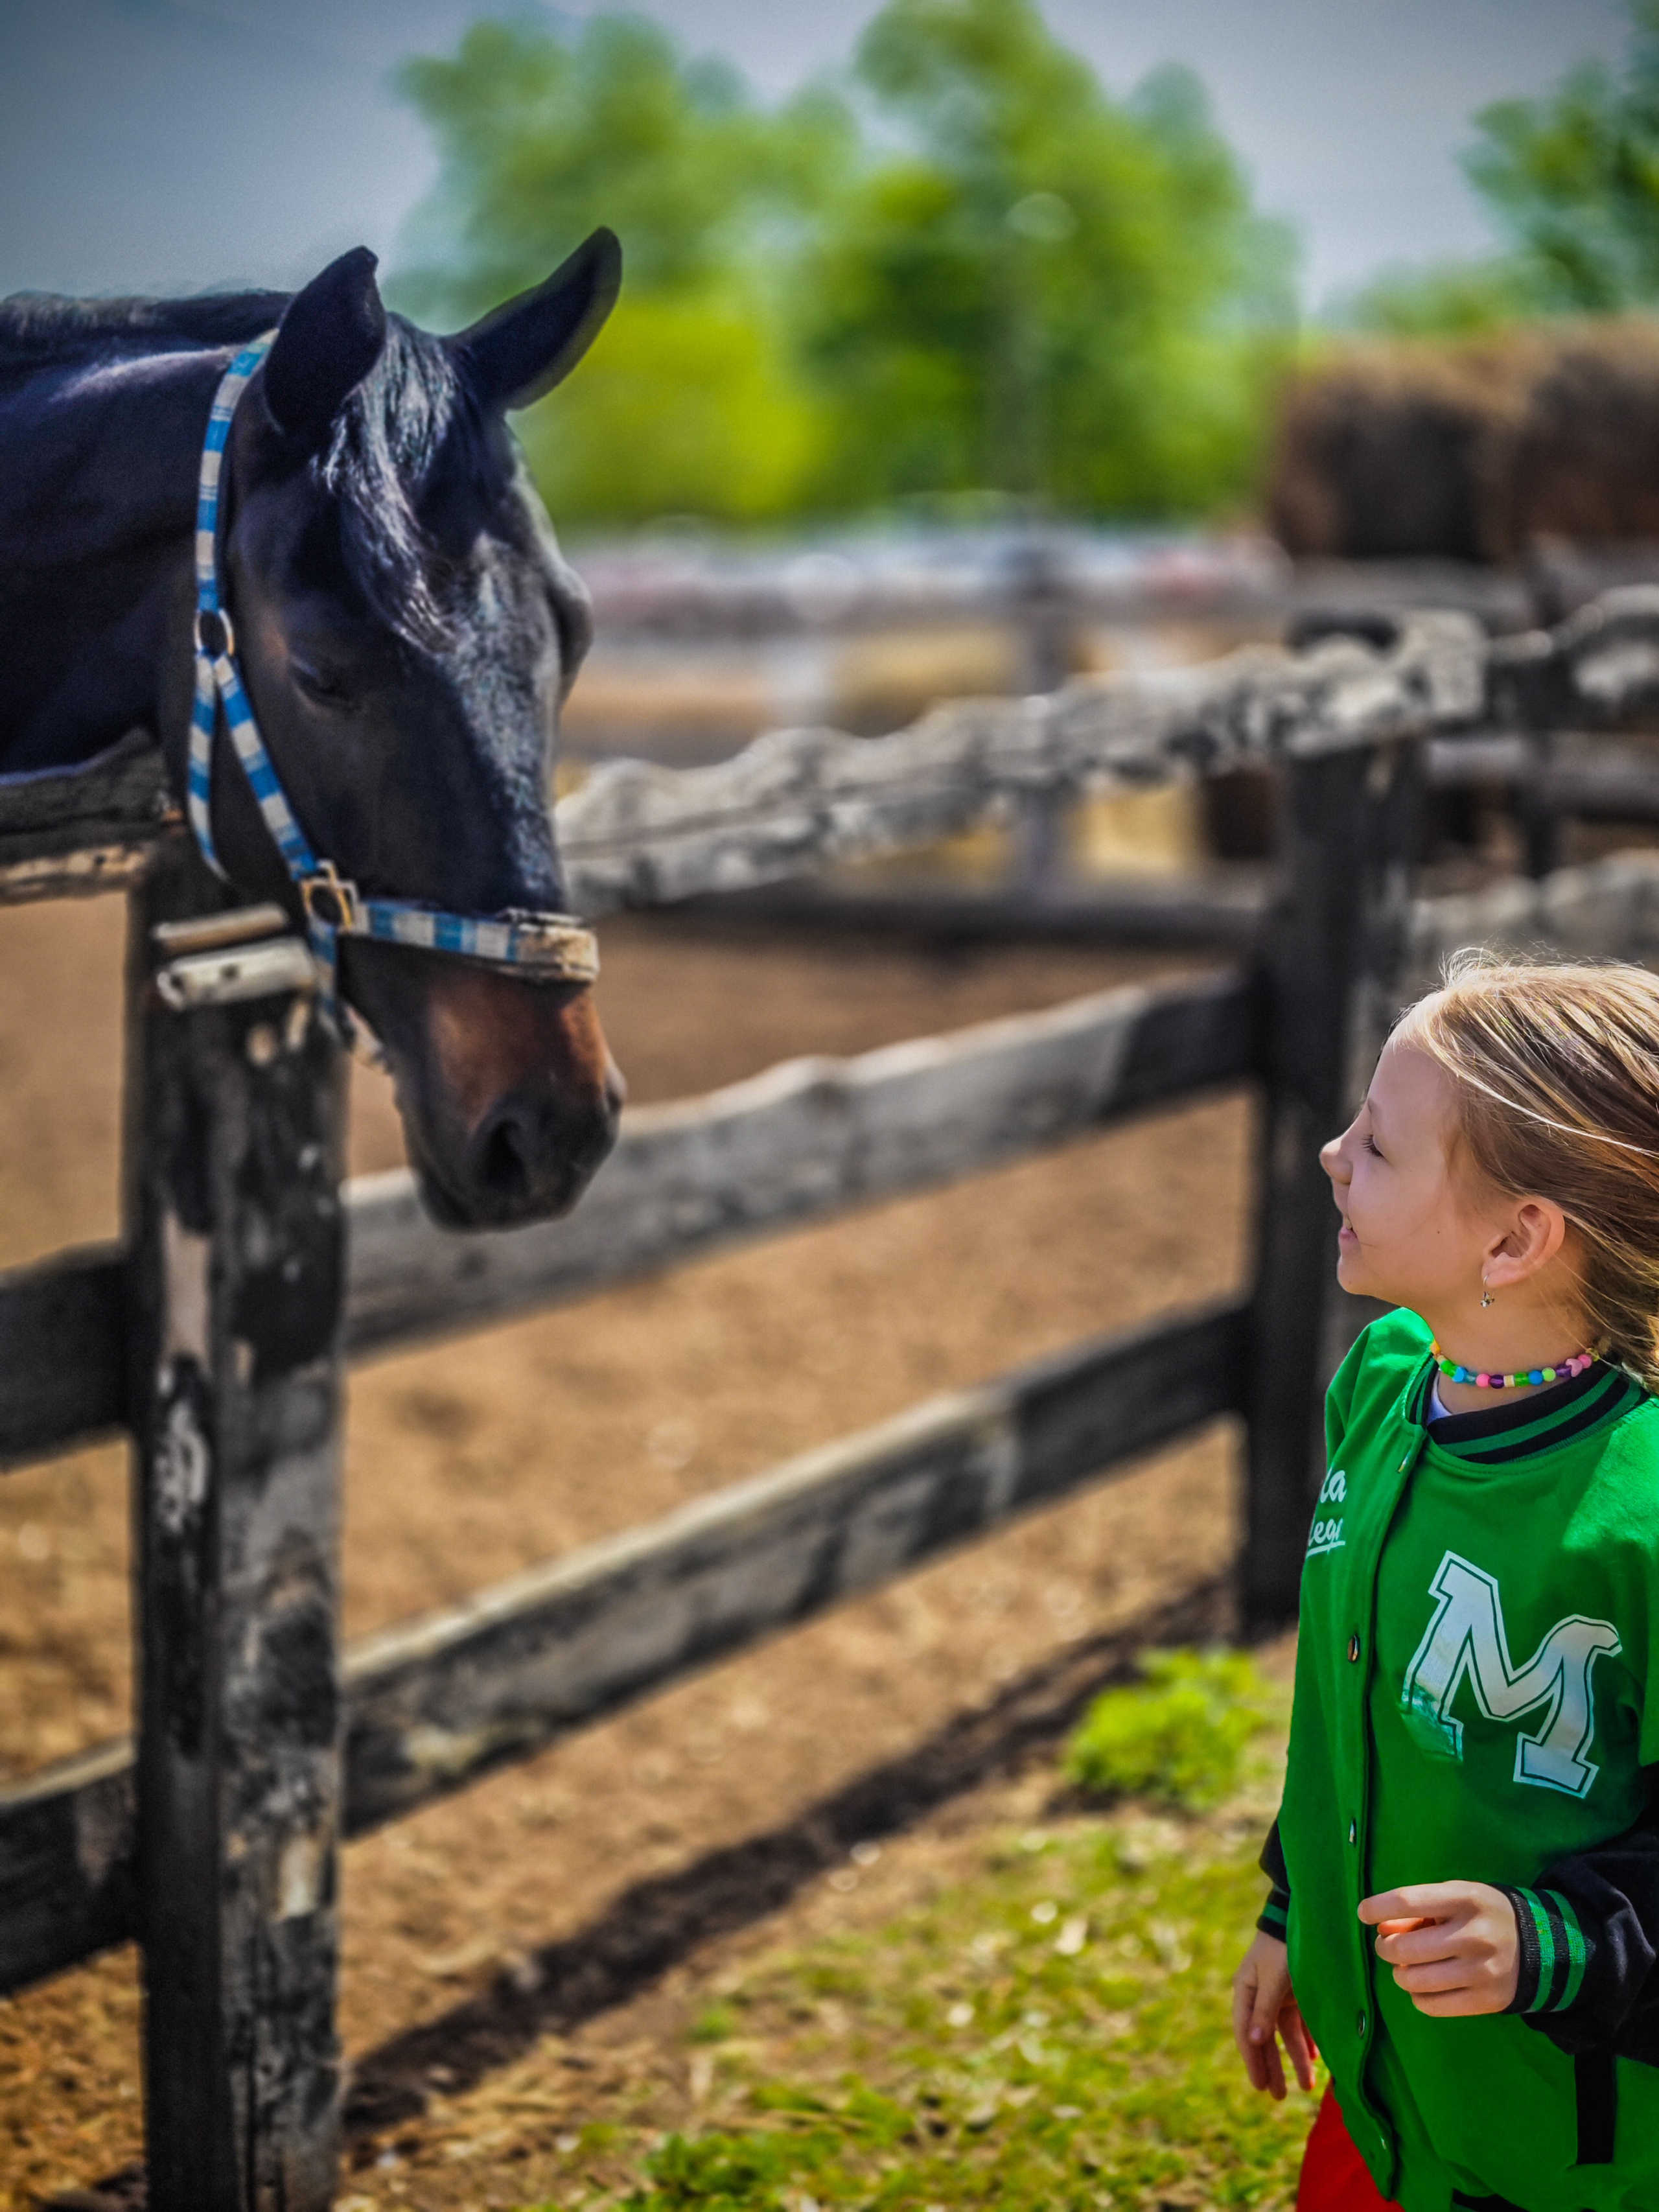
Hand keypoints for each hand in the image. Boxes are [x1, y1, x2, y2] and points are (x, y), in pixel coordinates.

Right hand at [1232, 1929, 1317, 2097]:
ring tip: (1306, 2086)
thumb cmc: (1283, 1947)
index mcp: (1246, 1990)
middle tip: (1280, 2097)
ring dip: (1295, 2058)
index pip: (1246, 2033)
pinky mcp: (1297, 1991)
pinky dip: (1308, 2040)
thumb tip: (1253, 2042)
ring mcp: (1279, 1994)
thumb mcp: (1273, 1978)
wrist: (1302, 1915)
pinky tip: (1317, 2057)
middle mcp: (1260, 1995)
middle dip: (1274, 2067)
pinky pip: (1301, 2022)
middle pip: (1265, 2038)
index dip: (1253, 2061)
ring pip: (1285, 2034)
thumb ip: (1264, 2010)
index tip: (1260, 2086)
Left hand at [1358, 1883, 1518, 2016]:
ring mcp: (1482, 1972)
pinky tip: (1423, 1986)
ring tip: (1406, 1966)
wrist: (1537, 1946)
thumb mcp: (1453, 1898)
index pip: (1408, 1901)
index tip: (1364, 1913)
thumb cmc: (1480, 1914)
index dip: (1377, 1907)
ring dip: (1399, 1974)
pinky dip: (1417, 1996)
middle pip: (1405, 1948)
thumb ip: (1416, 1910)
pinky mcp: (1486, 2001)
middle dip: (1385, 1947)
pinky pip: (1431, 2006)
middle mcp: (1475, 1936)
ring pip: (1414, 1981)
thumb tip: (1381, 1927)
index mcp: (1465, 1899)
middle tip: (1387, 1945)